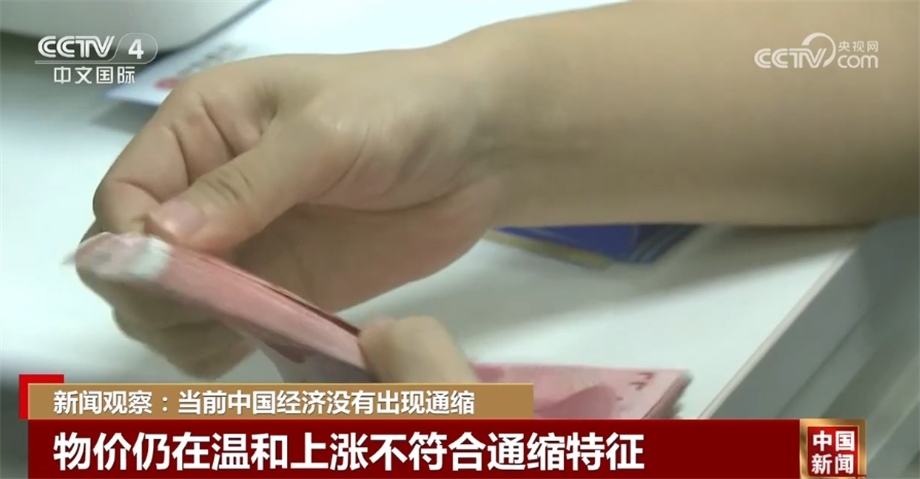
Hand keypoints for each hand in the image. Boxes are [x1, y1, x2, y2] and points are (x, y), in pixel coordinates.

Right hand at [82, 49, 504, 377]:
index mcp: (199, 129)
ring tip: (244, 326)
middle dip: (156, 293)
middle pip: (132, 259)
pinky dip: (227, 346)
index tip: (176, 273)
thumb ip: (246, 186)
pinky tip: (262, 342)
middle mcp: (205, 189)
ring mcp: (243, 245)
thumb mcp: (322, 133)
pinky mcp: (282, 286)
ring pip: (170, 306)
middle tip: (217, 307)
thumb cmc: (401, 113)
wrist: (478, 151)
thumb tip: (160, 240)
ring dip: (187, 328)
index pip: (124, 194)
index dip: (131, 242)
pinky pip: (226, 330)